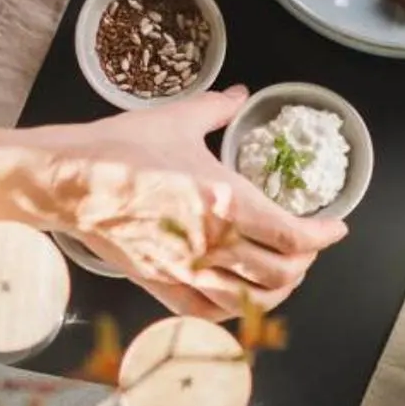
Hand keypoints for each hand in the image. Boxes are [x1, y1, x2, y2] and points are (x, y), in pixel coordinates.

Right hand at [29, 87, 345, 319]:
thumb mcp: (178, 120)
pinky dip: (232, 309)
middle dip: (304, 263)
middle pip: (281, 274)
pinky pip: (207, 311)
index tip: (334, 228)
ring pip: (249, 300)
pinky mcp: (159, 285)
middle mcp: (213, 244)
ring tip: (281, 273)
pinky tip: (238, 296)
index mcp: (226, 202)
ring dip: (276, 290)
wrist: (69, 182)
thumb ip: (217, 109)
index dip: (323, 237)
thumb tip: (239, 94)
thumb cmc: (120, 149)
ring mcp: (186, 270)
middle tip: (308, 248)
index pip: (293, 235)